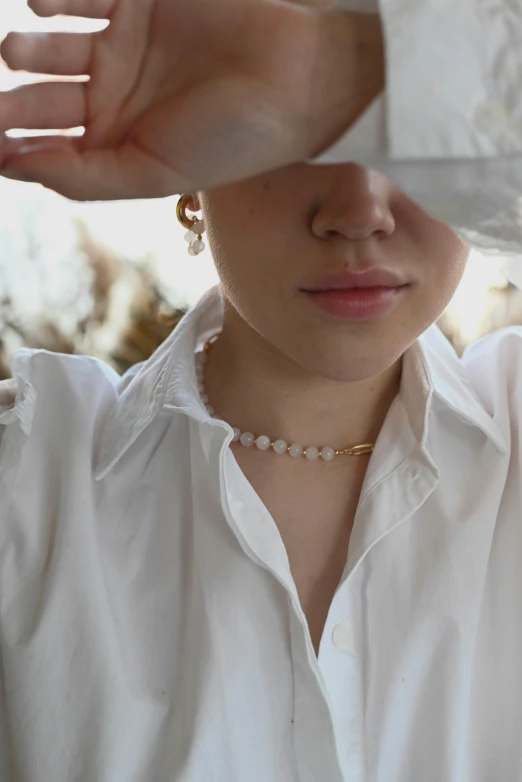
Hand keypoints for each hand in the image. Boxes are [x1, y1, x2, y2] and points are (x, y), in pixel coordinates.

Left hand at [0, 0, 382, 200]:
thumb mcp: (154, 174)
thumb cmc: (233, 140)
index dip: (13, 144)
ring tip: (16, 51)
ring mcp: (122, 45)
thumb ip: (85, 177)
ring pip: (52, 44)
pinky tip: (41, 5)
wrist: (297, 83)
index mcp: (117, 144)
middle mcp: (113, 96)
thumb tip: (12, 168)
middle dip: (11, 102)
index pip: (49, 145)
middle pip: (43, 97)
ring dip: (28, 48)